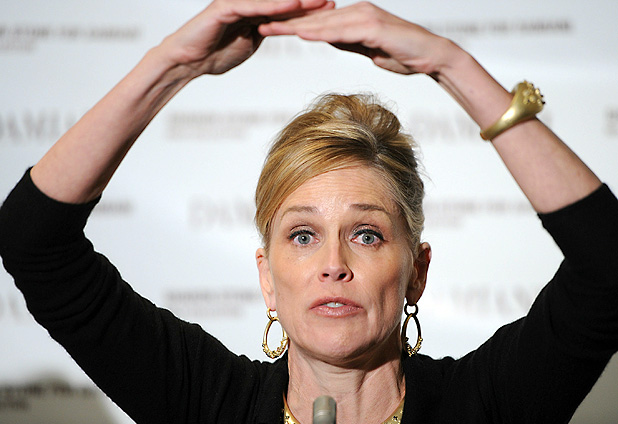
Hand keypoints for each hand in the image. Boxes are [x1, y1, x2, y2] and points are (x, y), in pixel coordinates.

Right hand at [160, 0, 333, 75]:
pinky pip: (253, 6)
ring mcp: (236, 3)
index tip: (331, 13)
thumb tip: (280, 33)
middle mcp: (246, 4)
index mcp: (253, 13)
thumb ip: (263, 34)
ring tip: (319, 2)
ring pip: (271, 1)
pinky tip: (292, 6)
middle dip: (307, 4)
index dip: (307, 12)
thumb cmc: (214, 55)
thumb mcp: (248, 44)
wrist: (187, 61)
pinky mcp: (226, 7)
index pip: (284, 11)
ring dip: (296, 2)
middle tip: (331, 3)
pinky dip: (274, 6)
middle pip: (282, 3)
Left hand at [259, 2, 456, 74]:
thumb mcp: (367, 49)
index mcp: (354, 16)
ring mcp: (365, 16)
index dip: (291, 25)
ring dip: (295, 26)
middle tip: (257, 23)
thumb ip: (347, 41)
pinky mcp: (373, 27)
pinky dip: (320, 33)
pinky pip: (342, 31)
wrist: (431, 56)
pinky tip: (301, 34)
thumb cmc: (403, 54)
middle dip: (284, 22)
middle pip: (314, 19)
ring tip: (270, 27)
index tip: (268, 27)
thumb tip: (327, 39)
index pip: (316, 22)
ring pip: (323, 23)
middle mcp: (357, 11)